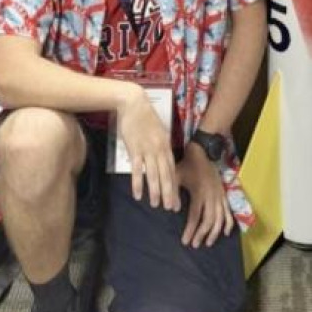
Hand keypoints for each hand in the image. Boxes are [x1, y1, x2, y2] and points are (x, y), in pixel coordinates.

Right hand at [118, 88, 178, 211]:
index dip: (175, 186)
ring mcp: (147, 150)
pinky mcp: (135, 149)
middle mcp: (159, 149)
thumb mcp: (159, 131)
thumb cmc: (146, 116)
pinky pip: (137, 169)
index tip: (177, 201)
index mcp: (166, 145)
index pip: (172, 170)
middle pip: (166, 175)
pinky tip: (138, 194)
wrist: (134, 103)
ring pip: (153, 174)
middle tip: (171, 209)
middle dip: (169, 193)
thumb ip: (161, 146)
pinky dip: (138, 183)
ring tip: (156, 205)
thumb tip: (163, 161)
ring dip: (155, 191)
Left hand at [178, 143, 233, 247]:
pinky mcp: (223, 194)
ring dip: (214, 232)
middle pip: (209, 221)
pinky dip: (228, 223)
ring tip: (208, 242)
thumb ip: (172, 191)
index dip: (191, 230)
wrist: (203, 151)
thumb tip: (171, 209)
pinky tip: (226, 233)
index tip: (185, 241)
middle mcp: (211, 196)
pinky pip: (228, 211)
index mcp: (199, 192)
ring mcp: (219, 196)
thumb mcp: (176, 175)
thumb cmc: (187, 164)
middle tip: (195, 244)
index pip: (195, 216)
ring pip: (220, 219)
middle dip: (202, 234)